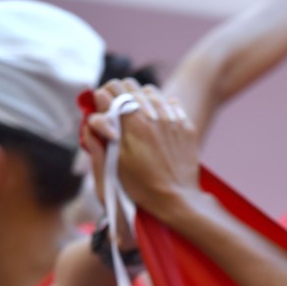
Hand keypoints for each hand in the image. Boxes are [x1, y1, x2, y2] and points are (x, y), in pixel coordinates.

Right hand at [83, 78, 201, 222]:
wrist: (178, 199)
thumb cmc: (142, 185)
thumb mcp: (115, 160)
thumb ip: (103, 127)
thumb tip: (99, 98)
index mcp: (133, 122)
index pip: (113, 88)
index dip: (103, 95)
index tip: (102, 108)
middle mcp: (155, 114)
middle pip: (132, 86)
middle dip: (120, 94)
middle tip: (117, 111)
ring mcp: (174, 119)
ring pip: (152, 93)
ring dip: (140, 100)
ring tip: (137, 117)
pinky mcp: (187, 127)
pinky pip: (172, 105)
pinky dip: (161, 109)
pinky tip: (157, 123)